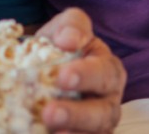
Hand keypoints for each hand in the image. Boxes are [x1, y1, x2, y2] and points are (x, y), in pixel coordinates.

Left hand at [34, 8, 125, 133]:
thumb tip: (68, 40)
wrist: (39, 73)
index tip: (62, 76)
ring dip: (73, 132)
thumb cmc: (59, 49)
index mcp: (109, 70)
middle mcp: (108, 102)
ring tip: (49, 127)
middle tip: (50, 112)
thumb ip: (72, 26)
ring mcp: (98, 126)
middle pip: (103, 113)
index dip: (86, 75)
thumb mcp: (66, 29)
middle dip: (77, 114)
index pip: (105, 73)